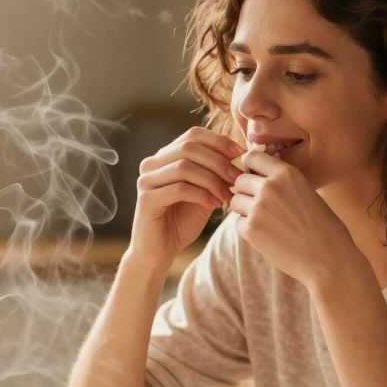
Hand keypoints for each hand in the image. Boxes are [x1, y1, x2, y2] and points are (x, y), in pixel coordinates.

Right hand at [128, 127, 245, 270]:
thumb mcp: (204, 192)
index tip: (240, 154)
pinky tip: (212, 205)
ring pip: (184, 167)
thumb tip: (240, 155)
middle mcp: (151, 164)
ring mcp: (146, 180)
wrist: (159, 251)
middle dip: (218, 161)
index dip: (219, 141)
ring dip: (212, 179)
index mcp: (164, 157)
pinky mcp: (146, 199)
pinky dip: (201, 194)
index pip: (193, 135)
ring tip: (226, 195)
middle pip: (189, 147)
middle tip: (237, 178)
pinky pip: (179, 189)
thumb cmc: (182, 221)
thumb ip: (215, 173)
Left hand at [228, 150, 362, 288]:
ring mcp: (258, 208)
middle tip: (262, 207)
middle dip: (246, 192)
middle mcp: (270, 186)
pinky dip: (247, 229)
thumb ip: (283, 182)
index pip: (252, 157)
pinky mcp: (251, 229)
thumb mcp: (307, 192)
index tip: (254, 179)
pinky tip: (268, 236)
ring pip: (235, 201)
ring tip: (267, 222)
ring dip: (244, 210)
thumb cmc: (323, 227)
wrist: (328, 258)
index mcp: (287, 173)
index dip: (250, 168)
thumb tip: (257, 177)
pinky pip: (238, 222)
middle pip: (240, 180)